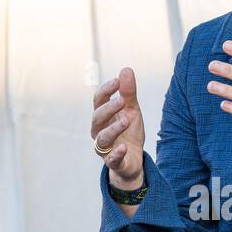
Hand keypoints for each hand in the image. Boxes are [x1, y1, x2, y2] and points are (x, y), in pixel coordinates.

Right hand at [90, 68, 144, 187]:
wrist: (134, 158)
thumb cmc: (128, 131)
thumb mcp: (131, 110)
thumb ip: (128, 92)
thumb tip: (126, 69)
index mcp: (103, 116)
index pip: (98, 101)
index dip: (106, 91)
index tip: (117, 81)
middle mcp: (99, 130)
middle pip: (97, 118)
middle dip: (108, 108)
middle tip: (122, 101)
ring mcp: (104, 147)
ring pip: (102, 138)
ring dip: (114, 128)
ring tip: (127, 120)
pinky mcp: (113, 162)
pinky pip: (112, 159)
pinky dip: (116, 153)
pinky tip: (123, 147)